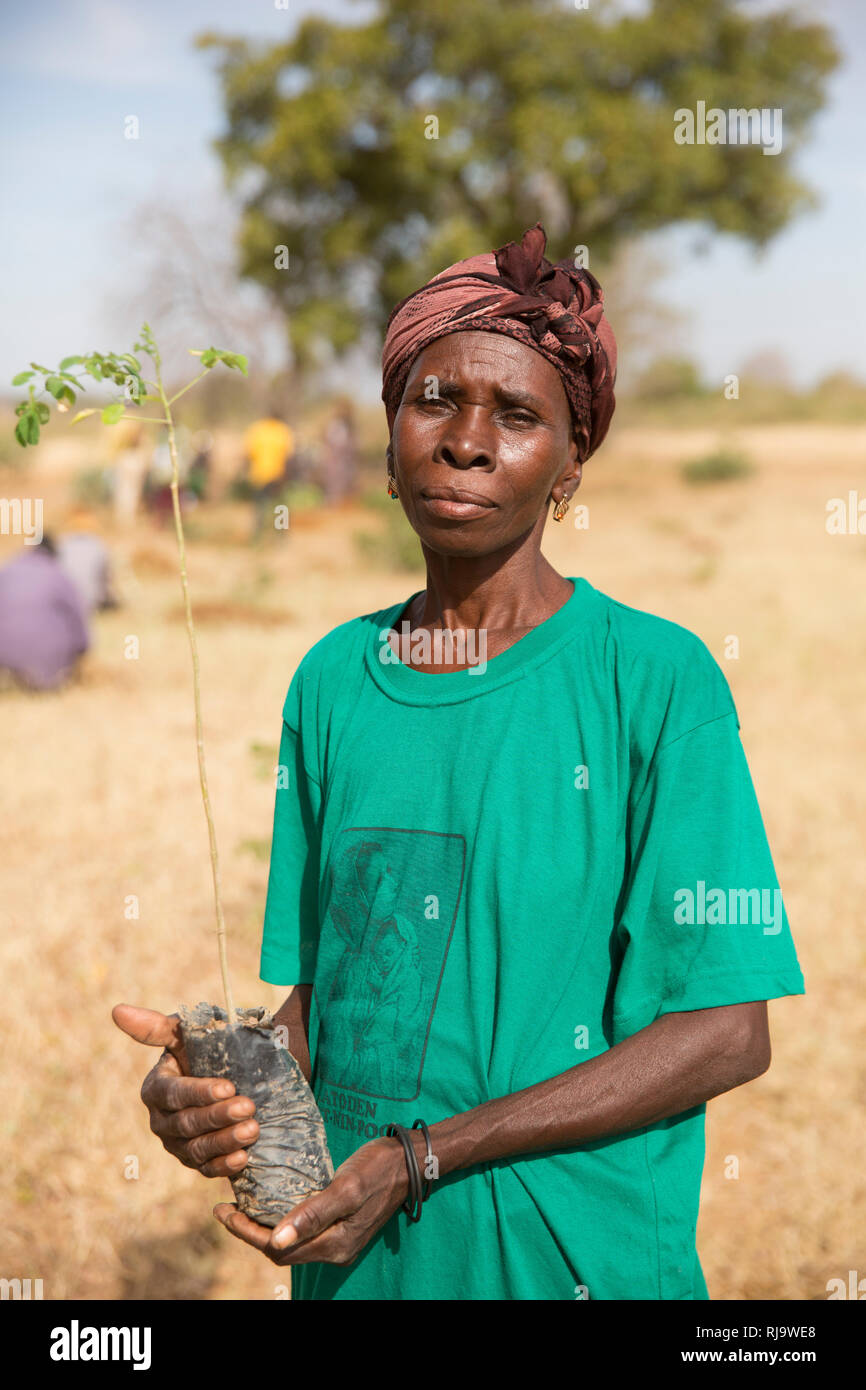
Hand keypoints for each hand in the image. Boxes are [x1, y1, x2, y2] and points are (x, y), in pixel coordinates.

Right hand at [112, 1003, 258, 1178]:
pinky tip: (243, 1157)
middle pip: (187, 1123)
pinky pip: (206, 1168)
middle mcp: (161, 1121)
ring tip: (253, 1129)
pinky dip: (224, 1166)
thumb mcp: (181, 1034)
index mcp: (155, 1089)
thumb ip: (153, 1026)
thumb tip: (117, 1010)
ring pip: (197, 1149)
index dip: (199, 1092)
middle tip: (248, 1107)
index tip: (228, 1087)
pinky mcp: (194, 1162)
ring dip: (225, 1141)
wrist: (228, 1075)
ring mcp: (177, 1145)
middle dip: (218, 1116)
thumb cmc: (202, 1050)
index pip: (173, 1094)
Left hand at [213, 1136, 412, 1265]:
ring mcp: (337, 1239)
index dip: (247, 1233)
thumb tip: (276, 1239)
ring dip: (262, 1227)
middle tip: (224, 1208)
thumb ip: (314, 1213)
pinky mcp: (339, 1225)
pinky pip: (302, 1230)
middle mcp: (334, 1249)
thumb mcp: (347, 1187)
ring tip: (240, 1205)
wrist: (409, 1161)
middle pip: (280, 1249)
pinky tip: (270, 1201)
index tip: (224, 1211)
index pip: (278, 1249)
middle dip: (249, 1231)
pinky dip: (280, 1219)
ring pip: (290, 1241)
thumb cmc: (379, 1168)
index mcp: (335, 1244)